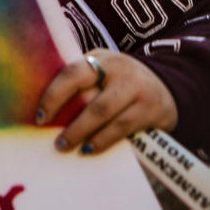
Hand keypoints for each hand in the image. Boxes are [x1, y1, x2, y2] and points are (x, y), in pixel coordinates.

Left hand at [36, 49, 177, 154]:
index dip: (53, 97)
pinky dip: (104, 141)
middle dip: (73, 126)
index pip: (72, 74)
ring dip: (86, 136)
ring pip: (109, 118)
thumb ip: (80, 80)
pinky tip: (91, 149)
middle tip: (57, 143)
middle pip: (94, 103)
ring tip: (69, 148)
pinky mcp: (154, 110)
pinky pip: (125, 129)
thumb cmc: (120, 80)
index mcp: (102, 60)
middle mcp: (123, 73)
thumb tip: (43, 105)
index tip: (40, 117)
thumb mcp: (102, 69)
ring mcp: (141, 92)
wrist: (168, 85)